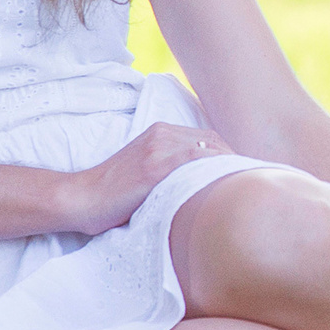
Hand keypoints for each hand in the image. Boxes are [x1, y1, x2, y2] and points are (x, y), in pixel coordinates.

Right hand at [64, 122, 231, 233]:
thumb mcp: (144, 171)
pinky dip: (213, 172)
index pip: (207, 138)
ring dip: (228, 168)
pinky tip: (224, 188)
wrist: (81, 198)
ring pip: (209, 151)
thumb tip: (201, 185)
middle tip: (248, 184)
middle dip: (233, 161)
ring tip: (244, 188)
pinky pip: (195, 162)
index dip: (227, 155)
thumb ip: (169, 168)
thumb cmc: (112, 194)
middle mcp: (162, 134)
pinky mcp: (155, 166)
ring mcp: (159, 148)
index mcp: (160, 132)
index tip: (240, 175)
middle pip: (213, 142)